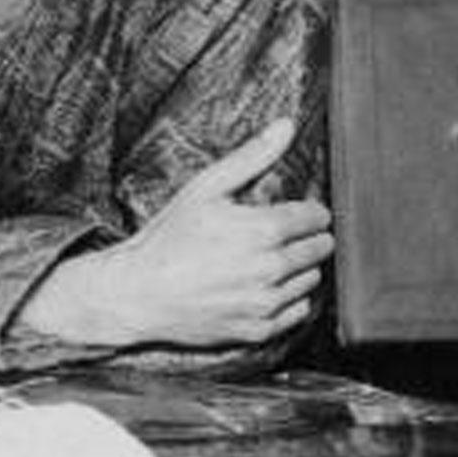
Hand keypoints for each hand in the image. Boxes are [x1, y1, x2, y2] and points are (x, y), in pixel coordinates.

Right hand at [17, 120, 332, 348]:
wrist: (136, 293)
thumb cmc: (167, 239)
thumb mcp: (205, 188)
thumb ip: (252, 156)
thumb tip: (286, 126)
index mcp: (263, 231)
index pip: (318, 217)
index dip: (304, 211)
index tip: (288, 212)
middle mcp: (271, 269)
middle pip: (321, 248)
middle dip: (304, 238)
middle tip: (273, 235)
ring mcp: (266, 303)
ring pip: (312, 279)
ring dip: (297, 268)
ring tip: (263, 260)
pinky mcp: (259, 330)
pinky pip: (298, 311)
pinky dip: (286, 298)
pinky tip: (259, 286)